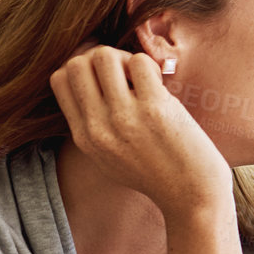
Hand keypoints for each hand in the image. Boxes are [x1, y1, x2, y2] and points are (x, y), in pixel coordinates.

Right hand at [50, 43, 233, 214]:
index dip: (82, 66)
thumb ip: (96, 129)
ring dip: (126, 57)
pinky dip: (150, 65)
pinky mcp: (154, 110)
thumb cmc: (160, 174)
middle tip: (127, 72)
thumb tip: (95, 85)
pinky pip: (141, 63)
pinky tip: (162, 83)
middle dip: (101, 56)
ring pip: (104, 56)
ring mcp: (124, 118)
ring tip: (144, 77)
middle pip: (76, 64)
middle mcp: (98, 128)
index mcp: (84, 138)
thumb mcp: (112, 159)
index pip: (59, 80)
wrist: (193, 198)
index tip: (107, 74)